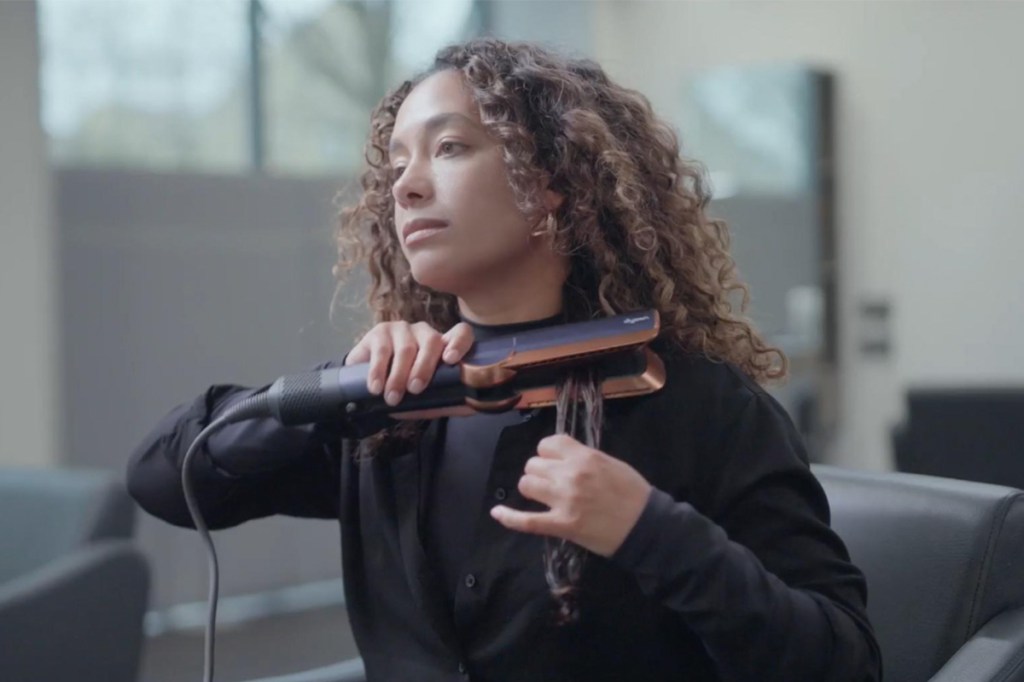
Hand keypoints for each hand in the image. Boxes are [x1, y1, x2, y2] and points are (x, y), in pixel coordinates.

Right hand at [345, 321, 473, 405]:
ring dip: (399, 375)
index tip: (451, 359)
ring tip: (393, 398)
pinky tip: (376, 387)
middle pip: (432, 342)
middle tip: (415, 389)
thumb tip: (469, 407)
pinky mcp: (379, 332)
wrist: (370, 384)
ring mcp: (402, 329)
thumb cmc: (406, 389)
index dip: (459, 343)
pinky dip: (378, 371)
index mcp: (443, 346)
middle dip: (424, 367)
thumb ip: (446, 401)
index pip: (461, 334)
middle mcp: (424, 333)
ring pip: (406, 348)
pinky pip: (381, 350)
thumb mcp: (428, 397)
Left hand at [490, 434, 651, 556]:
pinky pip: (526, 520)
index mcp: (584, 456)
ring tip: (544, 497)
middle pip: (533, 465)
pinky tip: (497, 513)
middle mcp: (570, 475)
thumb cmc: (633, 493)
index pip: (547, 444)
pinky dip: (509, 517)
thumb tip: (562, 457)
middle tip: (552, 484)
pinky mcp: (561, 525)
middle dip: (540, 473)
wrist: (646, 525)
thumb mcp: (610, 463)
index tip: (554, 463)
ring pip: (526, 485)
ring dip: (532, 490)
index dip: (547, 454)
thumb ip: (584, 457)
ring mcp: (563, 501)